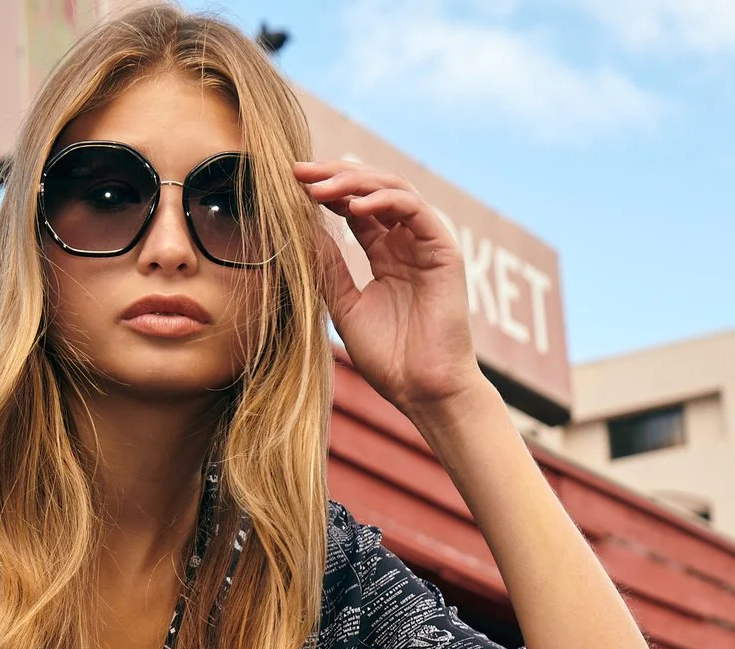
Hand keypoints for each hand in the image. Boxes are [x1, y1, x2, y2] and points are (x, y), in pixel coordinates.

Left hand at [294, 159, 487, 417]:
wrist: (422, 390)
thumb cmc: (389, 358)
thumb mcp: (344, 305)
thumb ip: (328, 267)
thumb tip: (302, 230)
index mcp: (385, 253)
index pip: (354, 207)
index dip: (325, 191)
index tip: (290, 183)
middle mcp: (407, 242)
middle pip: (372, 190)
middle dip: (334, 176)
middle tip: (299, 172)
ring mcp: (427, 243)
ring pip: (393, 190)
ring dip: (354, 183)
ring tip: (320, 188)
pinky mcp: (444, 250)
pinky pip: (414, 210)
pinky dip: (383, 202)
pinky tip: (352, 207)